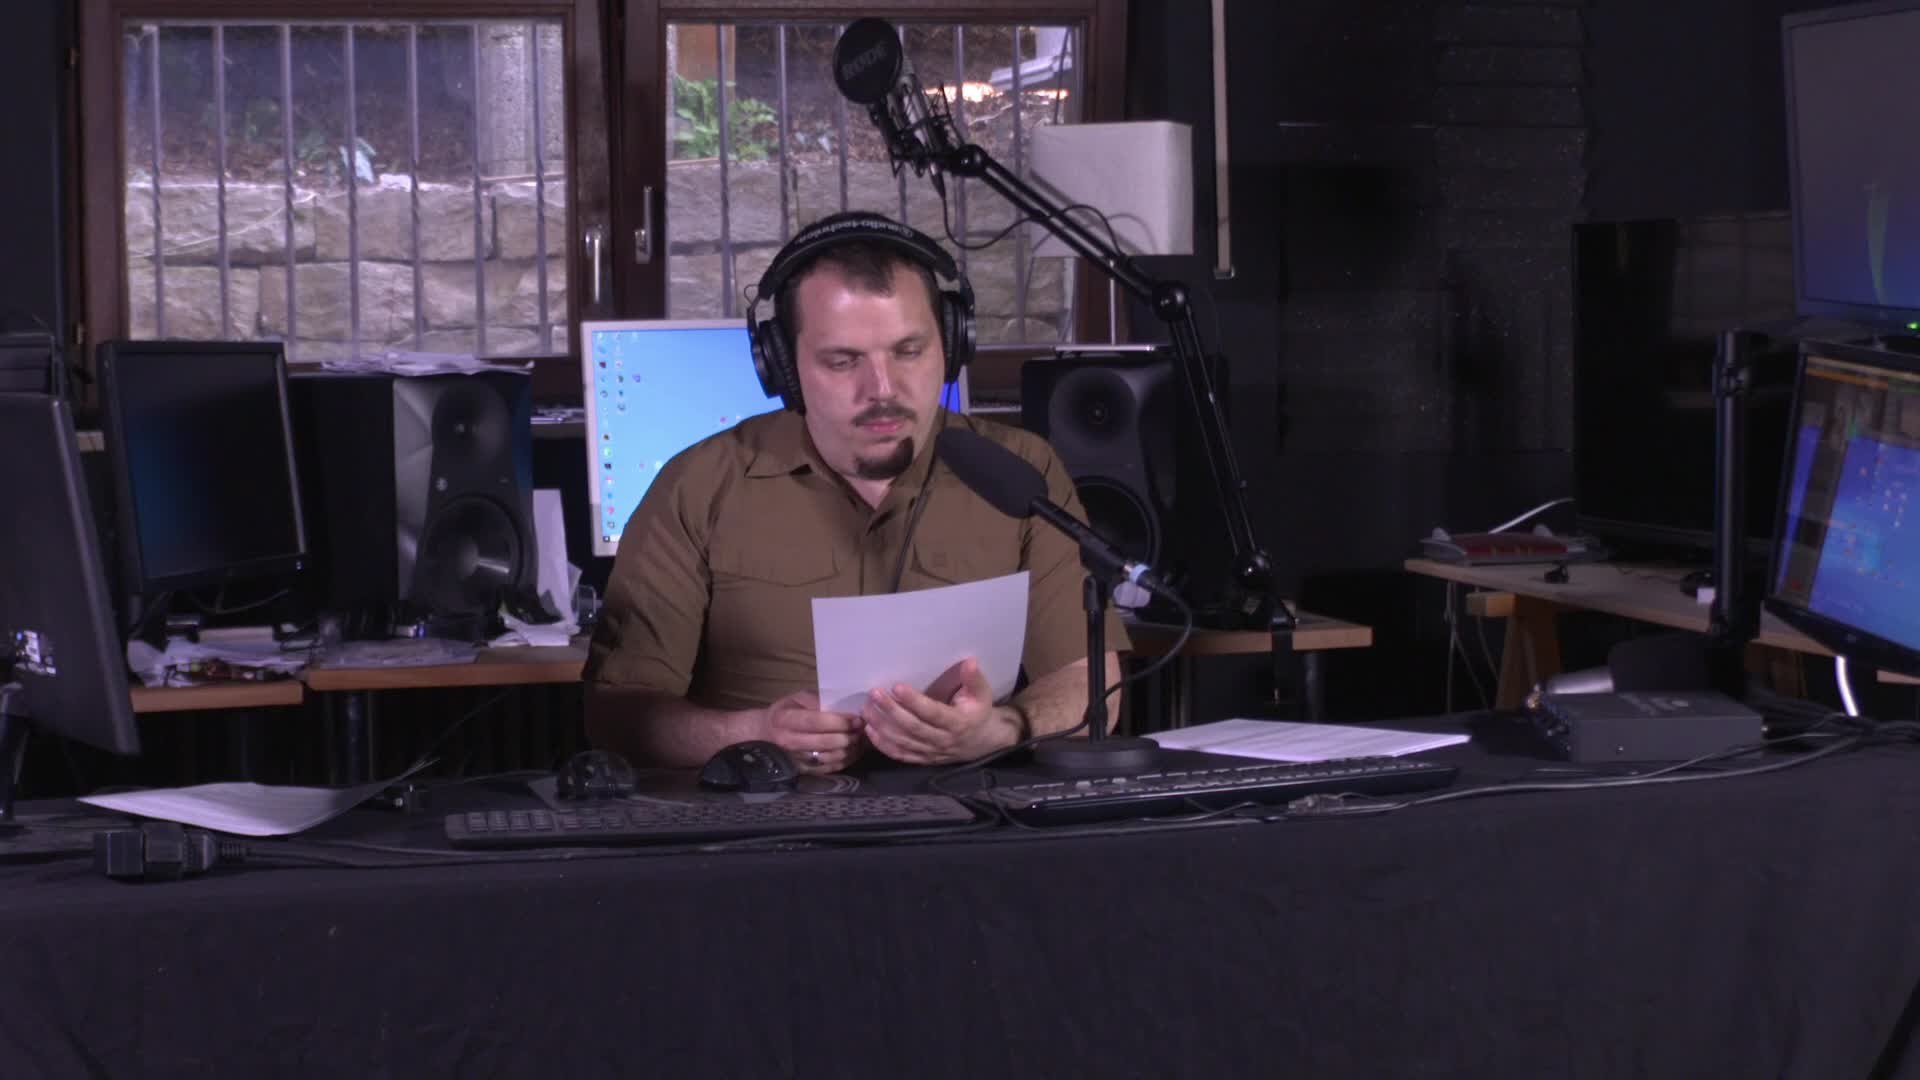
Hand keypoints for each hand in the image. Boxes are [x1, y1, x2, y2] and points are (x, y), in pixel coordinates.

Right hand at [762, 691, 865, 774]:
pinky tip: (852, 749)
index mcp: (784, 719)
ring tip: (858, 738)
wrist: (769, 731)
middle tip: (861, 728)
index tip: (856, 718)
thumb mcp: (799, 698)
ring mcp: (796, 758)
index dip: (838, 721)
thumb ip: (818, 701)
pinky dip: (845, 759)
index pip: (815, 722)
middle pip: (824, 742)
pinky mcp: (805, 770)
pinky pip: (830, 768)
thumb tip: (843, 710)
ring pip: (830, 757)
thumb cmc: (788, 710)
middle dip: (847, 736)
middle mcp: (789, 742)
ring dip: (849, 749)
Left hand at [862, 658, 1016, 765]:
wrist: (983, 742)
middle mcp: (943, 740)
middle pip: (913, 727)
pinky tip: (869, 731)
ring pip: (904, 742)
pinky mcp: (923, 759)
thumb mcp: (982, 694)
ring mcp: (931, 752)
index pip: (933, 712)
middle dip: (891, 711)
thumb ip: (974, 679)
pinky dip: (884, 745)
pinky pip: (901, 755)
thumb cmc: (979, 712)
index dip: (914, 701)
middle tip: (874, 694)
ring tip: (865, 710)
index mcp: (958, 723)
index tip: (896, 686)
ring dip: (882, 727)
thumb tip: (969, 662)